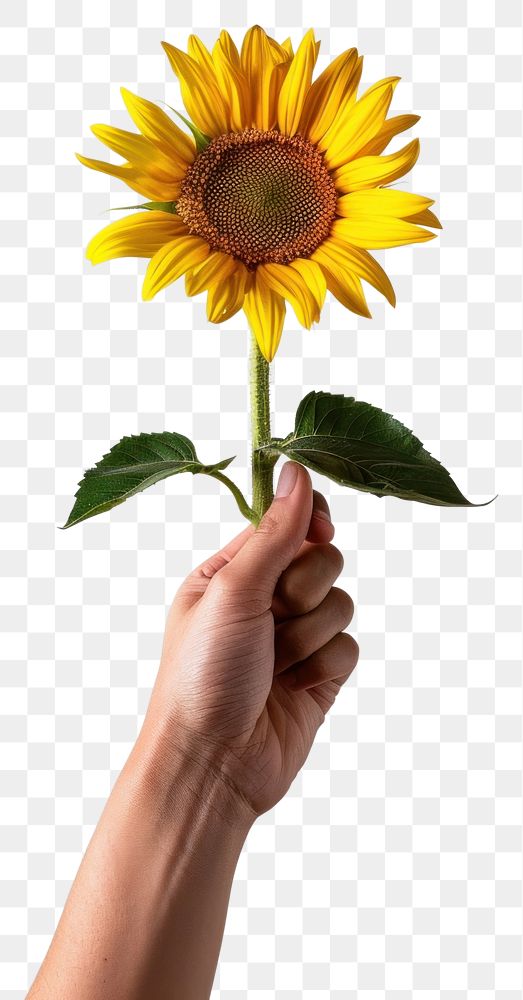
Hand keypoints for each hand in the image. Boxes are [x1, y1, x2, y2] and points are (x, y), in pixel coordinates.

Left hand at [144, 461, 358, 818]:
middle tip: (274, 616)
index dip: (309, 522)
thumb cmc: (202, 676)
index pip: (286, 522)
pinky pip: (350, 646)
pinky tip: (294, 688)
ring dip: (311, 634)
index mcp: (232, 571)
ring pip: (341, 602)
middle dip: (305, 589)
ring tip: (275, 664)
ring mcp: (294, 637)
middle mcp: (265, 599)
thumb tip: (296, 469)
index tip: (319, 532)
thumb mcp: (231, 591)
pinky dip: (325, 665)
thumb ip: (273, 532)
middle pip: (323, 559)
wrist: (213, 765)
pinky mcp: (319, 673)